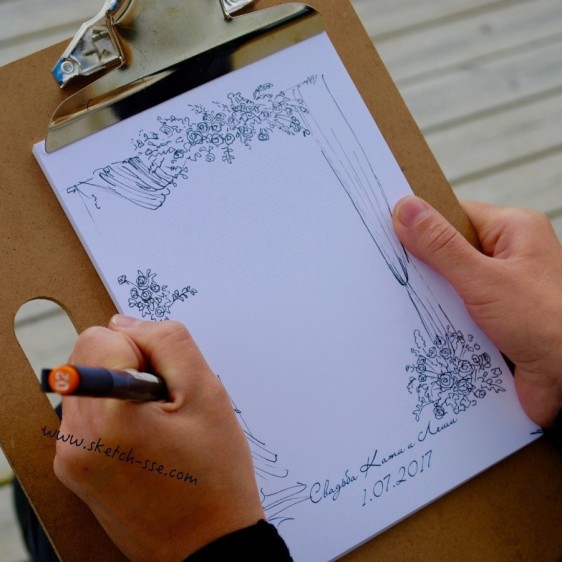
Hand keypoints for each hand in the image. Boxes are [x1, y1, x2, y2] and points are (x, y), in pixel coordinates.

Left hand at [53, 316, 263, 560]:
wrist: (206, 546)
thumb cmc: (214, 474)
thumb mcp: (207, 393)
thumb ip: (167, 341)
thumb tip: (125, 323)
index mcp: (107, 417)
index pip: (102, 336)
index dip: (142, 349)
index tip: (166, 383)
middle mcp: (75, 439)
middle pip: (88, 357)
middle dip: (130, 367)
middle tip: (165, 405)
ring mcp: (70, 457)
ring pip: (89, 383)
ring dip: (123, 391)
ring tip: (158, 426)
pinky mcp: (74, 469)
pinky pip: (89, 414)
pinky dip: (115, 414)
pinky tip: (146, 441)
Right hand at [392, 196, 561, 426]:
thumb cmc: (550, 323)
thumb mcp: (484, 280)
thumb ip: (441, 247)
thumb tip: (406, 210)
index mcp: (513, 230)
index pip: (454, 215)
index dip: (421, 223)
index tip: (389, 231)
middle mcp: (509, 255)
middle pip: (449, 250)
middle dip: (425, 266)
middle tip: (393, 272)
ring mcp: (502, 287)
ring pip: (451, 282)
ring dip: (434, 296)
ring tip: (406, 302)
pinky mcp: (495, 316)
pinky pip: (457, 308)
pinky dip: (443, 317)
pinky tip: (426, 325)